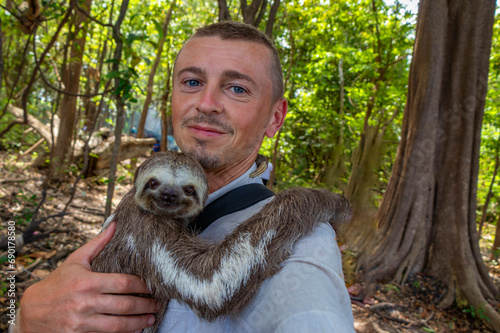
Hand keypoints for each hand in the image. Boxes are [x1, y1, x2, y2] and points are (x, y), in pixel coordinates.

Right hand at [16, 222, 157, 332]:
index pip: (123, 283)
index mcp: (87, 282)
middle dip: (145, 305)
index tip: (153, 286)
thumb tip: (115, 224)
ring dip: (138, 322)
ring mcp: (81, 321)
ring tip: (150, 318)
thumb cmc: (57, 283)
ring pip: (118, 324)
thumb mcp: (75, 261)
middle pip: (124, 305)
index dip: (142, 286)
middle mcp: (85, 302)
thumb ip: (98, 244)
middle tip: (157, 303)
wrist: (31, 312)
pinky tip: (134, 330)